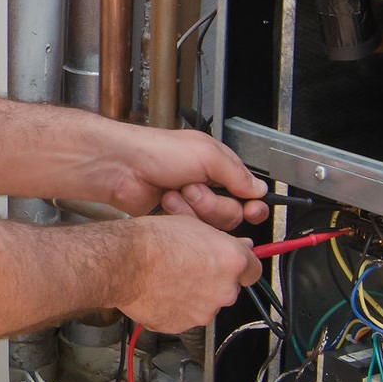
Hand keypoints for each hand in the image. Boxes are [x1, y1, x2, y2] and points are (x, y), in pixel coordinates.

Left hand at [100, 125, 268, 228]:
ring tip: (175, 192)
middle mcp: (208, 186)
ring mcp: (191, 204)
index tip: (252, 209)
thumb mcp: (206, 154)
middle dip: (214, 204)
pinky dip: (180, 216)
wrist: (122, 167)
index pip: (249, 193)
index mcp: (219, 167)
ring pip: (212, 225)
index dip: (253, 205)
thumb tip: (260, 190)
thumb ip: (237, 174)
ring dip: (194, 209)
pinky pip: (192, 230)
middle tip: (193, 187)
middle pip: (232, 214)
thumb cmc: (157, 151)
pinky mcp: (176, 219)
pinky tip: (166, 202)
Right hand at [110, 215, 261, 333]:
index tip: (235, 266)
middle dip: (213, 280)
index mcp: (232, 262)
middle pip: (228, 288)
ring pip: (206, 303)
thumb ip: (222, 241)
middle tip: (190, 266)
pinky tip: (161, 290)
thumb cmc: (153, 241)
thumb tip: (236, 246)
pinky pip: (184, 316)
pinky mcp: (183, 325)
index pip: (254, 270)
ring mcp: (204, 311)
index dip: (241, 266)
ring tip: (170, 277)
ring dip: (194, 294)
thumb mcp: (193, 224)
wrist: (123, 262)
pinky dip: (176, 307)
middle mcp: (224, 290)